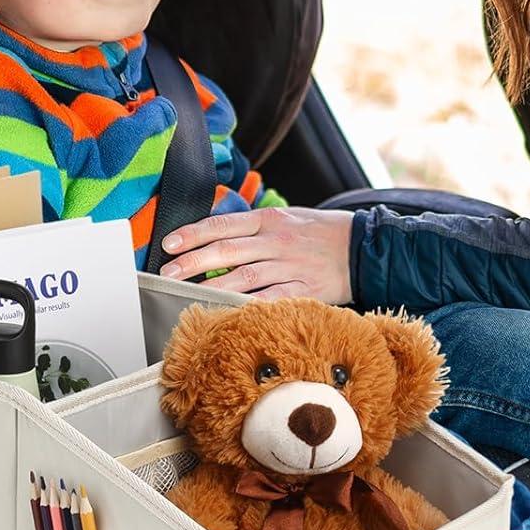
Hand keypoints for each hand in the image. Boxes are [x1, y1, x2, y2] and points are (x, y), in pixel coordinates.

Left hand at [155, 205, 355, 302]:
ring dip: (214, 286)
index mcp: (269, 220)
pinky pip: (272, 300)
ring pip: (246, 276)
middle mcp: (277, 241)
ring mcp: (290, 266)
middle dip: (194, 261)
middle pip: (229, 250)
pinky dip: (250, 306)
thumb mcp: (285, 217)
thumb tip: (211, 238)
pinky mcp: (304, 290)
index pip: (223, 225)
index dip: (194, 234)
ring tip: (188, 293)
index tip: (169, 244)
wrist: (362, 247)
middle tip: (167, 273)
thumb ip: (252, 228)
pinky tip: (228, 312)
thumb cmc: (316, 233)